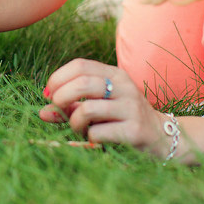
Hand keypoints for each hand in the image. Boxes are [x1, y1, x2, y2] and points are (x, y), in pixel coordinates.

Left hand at [39, 58, 172, 157]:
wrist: (162, 138)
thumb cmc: (122, 120)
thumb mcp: (97, 108)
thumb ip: (69, 108)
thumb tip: (42, 112)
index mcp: (114, 74)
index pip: (80, 65)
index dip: (58, 78)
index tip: (49, 94)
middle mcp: (124, 87)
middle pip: (82, 83)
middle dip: (62, 98)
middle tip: (59, 110)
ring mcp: (131, 108)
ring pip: (87, 109)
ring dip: (74, 122)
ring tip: (78, 128)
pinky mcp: (135, 131)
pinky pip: (98, 132)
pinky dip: (89, 137)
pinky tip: (95, 139)